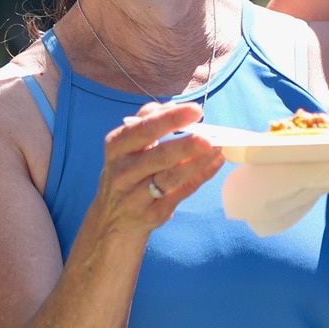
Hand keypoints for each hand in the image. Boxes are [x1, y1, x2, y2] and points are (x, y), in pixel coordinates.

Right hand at [88, 102, 224, 243]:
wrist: (110, 222)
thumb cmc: (125, 174)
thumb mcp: (125, 147)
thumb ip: (146, 121)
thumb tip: (172, 105)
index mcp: (117, 147)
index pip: (144, 129)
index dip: (171, 119)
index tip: (196, 110)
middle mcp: (123, 171)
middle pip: (159, 156)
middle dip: (187, 145)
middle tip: (210, 137)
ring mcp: (136, 196)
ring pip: (172, 177)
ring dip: (198, 162)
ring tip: (218, 148)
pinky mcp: (152, 214)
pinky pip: (182, 192)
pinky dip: (201, 176)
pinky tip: (215, 163)